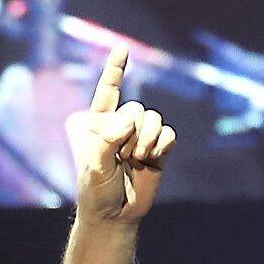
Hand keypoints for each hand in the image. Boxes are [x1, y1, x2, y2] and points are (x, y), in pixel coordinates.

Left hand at [66, 49, 174, 224]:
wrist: (115, 215)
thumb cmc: (96, 189)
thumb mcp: (93, 164)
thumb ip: (108, 138)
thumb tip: (130, 119)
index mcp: (100, 122)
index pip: (108, 90)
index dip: (116, 69)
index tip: (122, 48)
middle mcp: (121, 125)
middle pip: (137, 108)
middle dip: (131, 133)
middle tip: (122, 157)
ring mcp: (141, 137)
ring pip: (155, 119)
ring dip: (146, 140)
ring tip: (136, 160)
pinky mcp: (159, 149)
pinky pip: (169, 135)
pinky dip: (161, 146)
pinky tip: (151, 161)